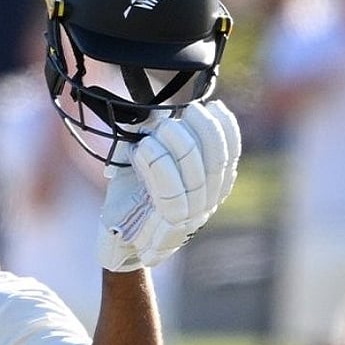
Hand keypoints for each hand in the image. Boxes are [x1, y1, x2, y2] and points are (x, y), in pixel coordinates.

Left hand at [98, 100, 240, 270]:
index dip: (226, 130)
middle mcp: (206, 204)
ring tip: (160, 128)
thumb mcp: (147, 164)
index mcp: (209, 189)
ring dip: (179, 145)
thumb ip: (158, 140)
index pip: (228, 157)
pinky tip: (143, 148)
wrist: (116, 240)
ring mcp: (189, 218)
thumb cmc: (131, 198)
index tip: (214, 105)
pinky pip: (169, 192)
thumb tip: (156, 110)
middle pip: (216, 164)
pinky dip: (158, 165)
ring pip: (195, 176)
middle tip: (187, 110)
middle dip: (205, 131)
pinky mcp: (168, 227)